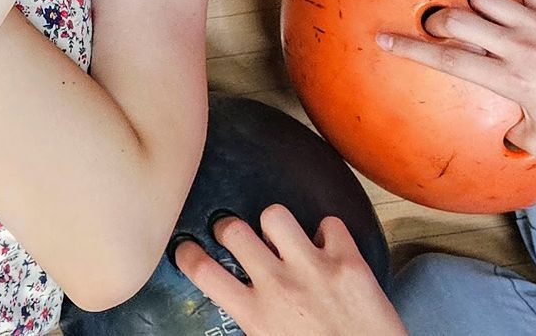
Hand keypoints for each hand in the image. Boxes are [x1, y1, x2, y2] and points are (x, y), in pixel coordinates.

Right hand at [173, 212, 405, 335]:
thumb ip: (253, 319)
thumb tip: (240, 298)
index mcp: (256, 315)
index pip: (204, 273)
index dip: (188, 255)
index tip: (187, 249)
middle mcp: (279, 286)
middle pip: (233, 229)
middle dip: (230, 228)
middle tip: (237, 236)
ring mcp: (314, 269)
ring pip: (275, 214)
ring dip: (277, 226)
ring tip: (284, 239)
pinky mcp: (348, 261)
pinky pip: (329, 223)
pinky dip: (329, 234)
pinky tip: (330, 249)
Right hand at [378, 0, 535, 157]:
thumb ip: (515, 136)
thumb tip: (502, 135)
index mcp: (510, 81)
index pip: (447, 62)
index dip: (409, 50)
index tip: (382, 39)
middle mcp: (518, 47)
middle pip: (458, 21)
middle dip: (437, 21)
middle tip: (434, 28)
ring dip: (471, 4)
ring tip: (472, 12)